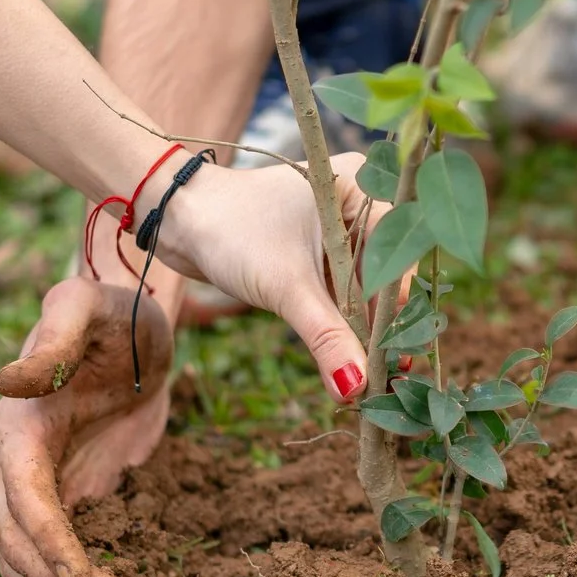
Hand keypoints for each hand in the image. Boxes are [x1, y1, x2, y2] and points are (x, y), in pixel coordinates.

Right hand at [0, 279, 172, 576]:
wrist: (130, 329)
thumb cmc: (111, 313)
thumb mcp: (88, 308)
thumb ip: (55, 337)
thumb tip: (8, 382)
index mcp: (16, 427)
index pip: (23, 500)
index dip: (50, 546)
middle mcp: (10, 465)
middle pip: (19, 546)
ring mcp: (31, 488)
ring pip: (25, 564)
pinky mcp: (59, 501)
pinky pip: (48, 559)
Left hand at [152, 155, 380, 401]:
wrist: (179, 217)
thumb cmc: (232, 233)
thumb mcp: (286, 288)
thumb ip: (327, 338)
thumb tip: (357, 388)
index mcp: (363, 188)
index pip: (398, 256)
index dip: (397, 310)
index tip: (394, 359)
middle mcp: (358, 200)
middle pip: (386, 273)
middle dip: (379, 325)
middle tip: (384, 376)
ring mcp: (340, 223)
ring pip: (364, 284)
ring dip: (360, 327)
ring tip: (366, 376)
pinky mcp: (320, 244)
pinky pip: (343, 284)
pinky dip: (341, 318)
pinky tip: (345, 356)